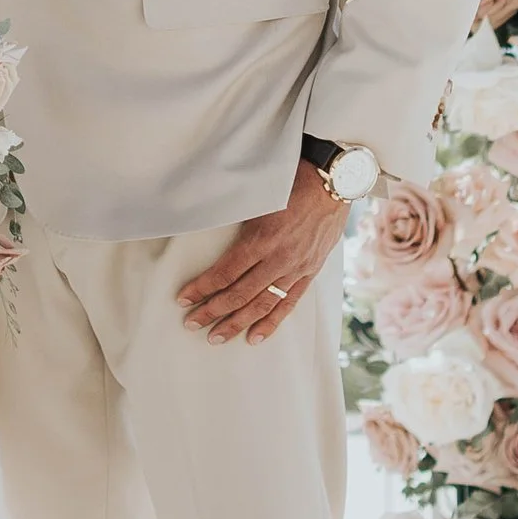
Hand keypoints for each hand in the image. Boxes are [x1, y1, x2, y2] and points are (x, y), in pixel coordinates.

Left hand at [178, 153, 349, 343]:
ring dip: (237, 322)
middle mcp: (279, 259)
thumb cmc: (291, 181)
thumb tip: (203, 221)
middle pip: (239, 293)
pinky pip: (289, 304)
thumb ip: (235, 216)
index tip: (184, 298)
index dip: (202, 288)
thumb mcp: (258, 196)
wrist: (334, 182)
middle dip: (212, 311)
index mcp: (262, 238)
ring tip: (216, 336)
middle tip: (192, 323)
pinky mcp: (310, 272)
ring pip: (262, 304)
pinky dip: (271, 322)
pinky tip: (255, 337)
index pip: (225, 272)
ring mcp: (296, 268)